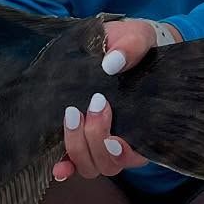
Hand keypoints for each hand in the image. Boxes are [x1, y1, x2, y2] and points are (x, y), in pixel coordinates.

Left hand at [52, 18, 175, 182]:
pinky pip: (73, 161)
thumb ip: (132, 47)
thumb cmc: (134, 44)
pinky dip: (66, 165)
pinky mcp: (81, 136)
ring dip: (78, 147)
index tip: (113, 138)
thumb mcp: (138, 37)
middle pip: (109, 164)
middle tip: (93, 104)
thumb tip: (112, 63)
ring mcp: (101, 141)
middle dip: (96, 139)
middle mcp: (124, 140)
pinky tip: (57, 165)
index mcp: (146, 124)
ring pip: (90, 166)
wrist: (117, 42)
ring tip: (72, 114)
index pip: (138, 154)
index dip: (124, 153)